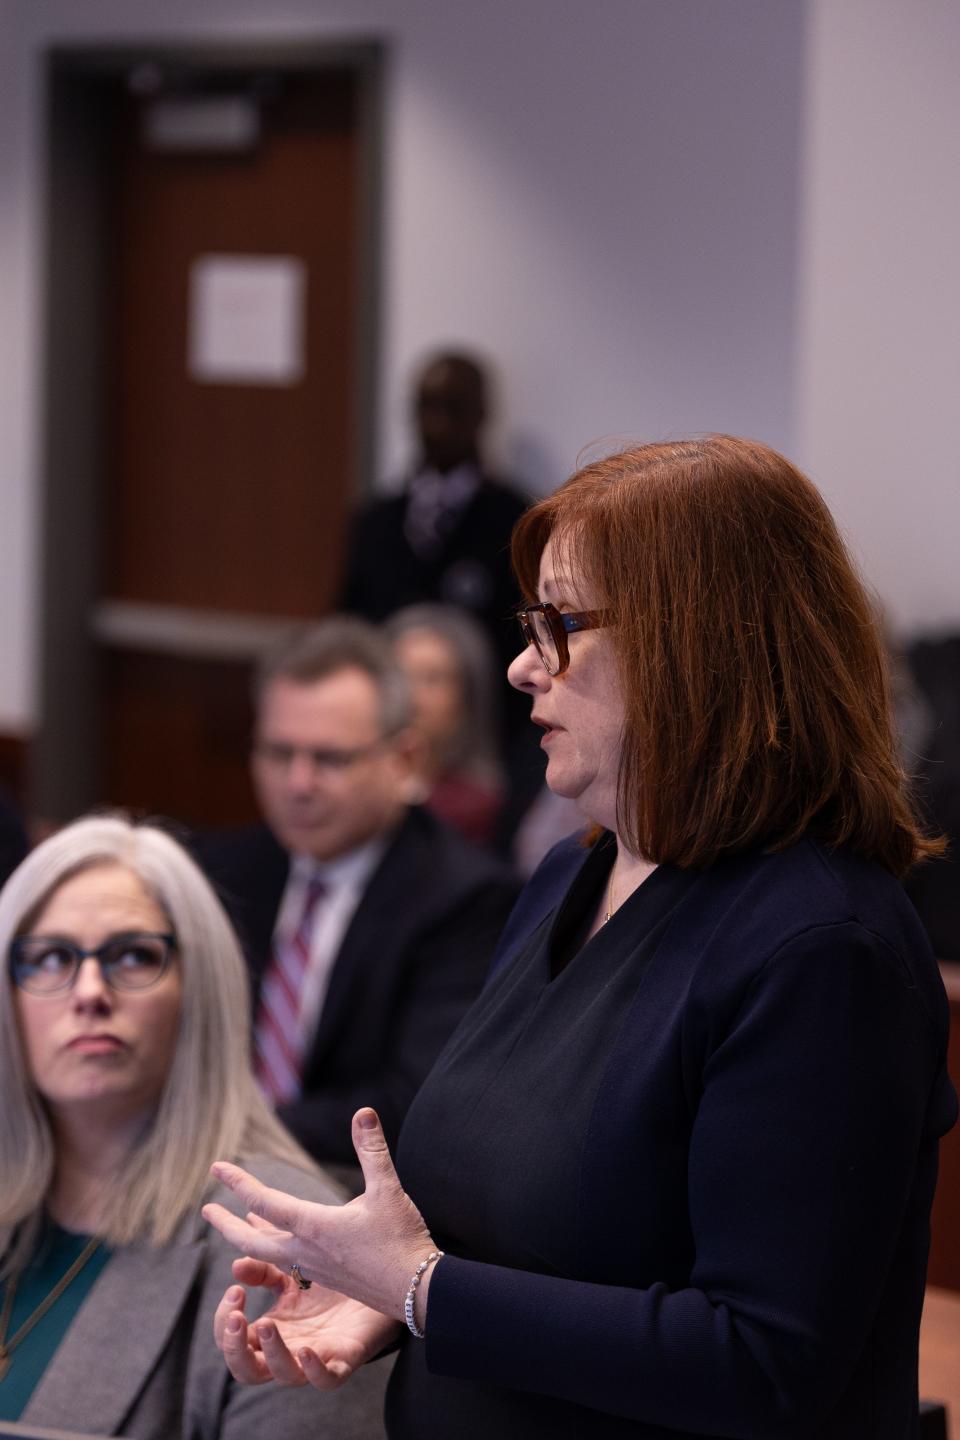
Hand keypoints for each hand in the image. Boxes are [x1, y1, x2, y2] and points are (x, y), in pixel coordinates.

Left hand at [203, 1108, 436, 1321]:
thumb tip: (364, 1112)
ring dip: (247, 1239)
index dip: (238, 1182)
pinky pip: (287, 1265)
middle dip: (225, 1225)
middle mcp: (307, 1251)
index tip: (216, 1168)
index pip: (265, 1201)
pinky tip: (280, 1247)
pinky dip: (272, 1251)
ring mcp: (316, 1270)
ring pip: (268, 1256)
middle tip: (205, 1211)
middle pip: (251, 1242)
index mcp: (314, 1227)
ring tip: (237, 1226)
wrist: (417, 1293)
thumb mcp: (388, 1190)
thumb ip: (372, 1151)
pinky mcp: (328, 1280)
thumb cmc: (402, 1240)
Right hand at [213, 1256, 399, 1390]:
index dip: (224, 1320)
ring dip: (271, 1354)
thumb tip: (246, 1222)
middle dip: (233, 1347)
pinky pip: (327, 1379)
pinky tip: (307, 1350)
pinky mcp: (346, 1359)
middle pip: (246, 1369)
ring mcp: (317, 1356)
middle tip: (236, 1316)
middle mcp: (289, 1346)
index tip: (234, 1290)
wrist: (383, 1282)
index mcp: (273, 1326)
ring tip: (267, 1324)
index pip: (232, 1337)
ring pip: (284, 1376)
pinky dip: (314, 1371)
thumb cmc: (334, 1280)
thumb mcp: (296, 1264)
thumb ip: (270, 1252)